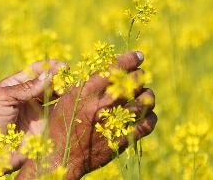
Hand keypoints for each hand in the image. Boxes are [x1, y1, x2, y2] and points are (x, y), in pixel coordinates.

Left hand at [0, 60, 65, 175]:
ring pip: (56, 96)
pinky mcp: (45, 125)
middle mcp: (28, 96)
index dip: (49, 67)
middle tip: (68, 80)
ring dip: (65, 91)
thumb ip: (26, 87)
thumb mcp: (3, 98)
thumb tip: (49, 75)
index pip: (35, 71)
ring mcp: (37, 110)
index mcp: (15, 86)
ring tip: (72, 90)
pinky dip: (66, 106)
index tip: (63, 66)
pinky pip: (58, 113)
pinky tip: (72, 102)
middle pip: (48, 82)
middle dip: (59, 79)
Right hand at [16, 52, 156, 179]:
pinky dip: (151, 116)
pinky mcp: (121, 139)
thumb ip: (86, 84)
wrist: (61, 156)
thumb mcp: (67, 98)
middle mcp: (103, 104)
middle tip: (139, 77)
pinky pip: (147, 124)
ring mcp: (114, 122)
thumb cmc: (62, 124)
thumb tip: (107, 70)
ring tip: (146, 94)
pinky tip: (148, 114)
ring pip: (145, 101)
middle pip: (134, 82)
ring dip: (148, 94)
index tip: (138, 56)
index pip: (115, 68)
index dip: (131, 59)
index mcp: (87, 92)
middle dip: (140, 76)